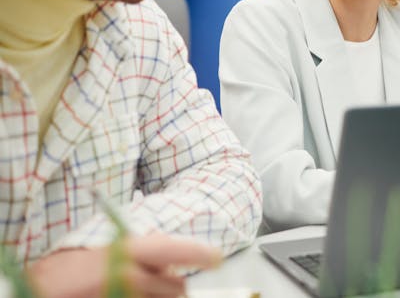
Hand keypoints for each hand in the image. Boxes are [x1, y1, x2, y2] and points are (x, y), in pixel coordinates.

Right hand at [28, 233, 221, 297]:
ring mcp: (125, 294)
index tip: (216, 258)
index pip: (179, 248)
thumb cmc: (74, 267)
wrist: (42, 289)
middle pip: (178, 286)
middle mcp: (133, 274)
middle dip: (174, 288)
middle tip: (158, 285)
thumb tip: (173, 263)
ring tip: (136, 290)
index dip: (202, 254)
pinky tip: (130, 295)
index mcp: (131, 250)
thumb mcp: (112, 249)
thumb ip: (144, 252)